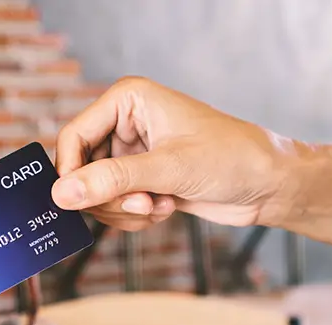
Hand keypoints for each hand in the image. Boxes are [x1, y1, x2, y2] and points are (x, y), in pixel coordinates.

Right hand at [51, 76, 296, 230]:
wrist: (268, 185)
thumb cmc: (231, 159)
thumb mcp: (169, 169)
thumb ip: (112, 180)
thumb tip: (63, 193)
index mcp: (127, 101)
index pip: (73, 137)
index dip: (71, 173)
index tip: (78, 201)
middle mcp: (125, 124)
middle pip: (81, 170)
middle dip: (109, 196)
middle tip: (140, 204)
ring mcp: (132, 154)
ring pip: (96, 193)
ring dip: (124, 210)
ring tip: (158, 206)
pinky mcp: (141, 179)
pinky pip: (114, 205)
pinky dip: (134, 216)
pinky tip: (164, 208)